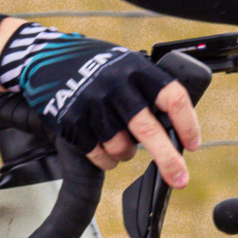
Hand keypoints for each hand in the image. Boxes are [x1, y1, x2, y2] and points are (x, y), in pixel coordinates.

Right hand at [0, 22, 201, 187]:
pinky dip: (105, 160)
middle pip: (148, 129)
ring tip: (121, 144)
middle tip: (180, 178)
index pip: (172, 97)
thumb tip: (174, 130)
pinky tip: (104, 150)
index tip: (192, 145)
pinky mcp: (71, 120)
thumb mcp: (125, 64)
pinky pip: (97, 154)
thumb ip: (147, 89)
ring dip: (126, 154)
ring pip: (121, 147)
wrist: (45, 58)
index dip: (187, 124)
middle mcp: (115, 84)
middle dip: (168, 159)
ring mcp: (91, 102)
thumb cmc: (93, 65)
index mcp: (136, 68)